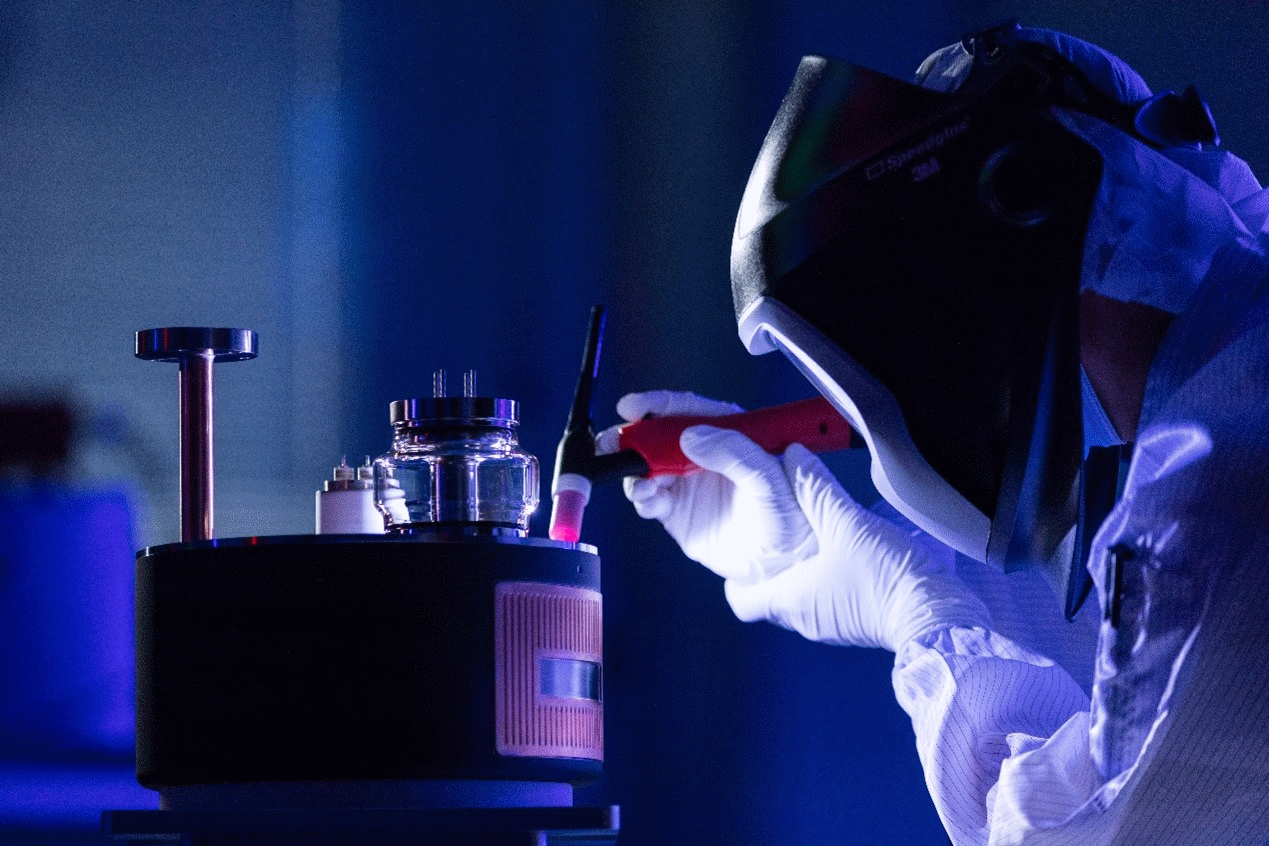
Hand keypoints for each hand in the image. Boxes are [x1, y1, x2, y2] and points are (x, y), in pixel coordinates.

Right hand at [596, 390, 815, 583]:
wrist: (782, 567)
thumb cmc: (789, 520)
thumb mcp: (769, 481)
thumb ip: (735, 454)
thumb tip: (693, 435)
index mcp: (731, 436)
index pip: (690, 410)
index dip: (659, 405)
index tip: (634, 406)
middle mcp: (706, 456)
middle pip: (660, 436)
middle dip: (633, 437)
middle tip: (613, 442)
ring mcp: (689, 484)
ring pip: (649, 467)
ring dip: (637, 472)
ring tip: (643, 485)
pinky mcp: (678, 512)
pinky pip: (650, 498)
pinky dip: (642, 498)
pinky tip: (649, 502)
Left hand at [725, 443, 990, 650]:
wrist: (938, 615)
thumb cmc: (884, 577)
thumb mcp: (846, 522)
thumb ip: (816, 488)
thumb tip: (792, 457)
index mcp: (789, 599)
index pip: (739, 600)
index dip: (734, 576)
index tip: (742, 548)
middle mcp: (804, 618)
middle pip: (770, 595)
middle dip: (770, 566)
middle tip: (775, 533)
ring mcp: (832, 624)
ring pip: (802, 595)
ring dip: (803, 569)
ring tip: (811, 535)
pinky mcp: (858, 620)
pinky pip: (830, 598)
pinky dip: (829, 576)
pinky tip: (845, 549)